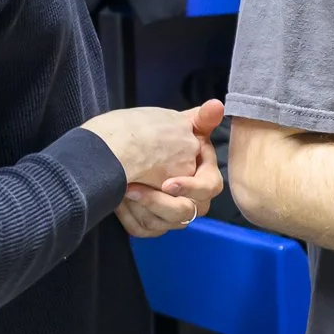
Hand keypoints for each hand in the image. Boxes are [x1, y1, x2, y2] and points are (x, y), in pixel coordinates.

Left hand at [86, 101, 224, 237]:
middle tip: (133, 188)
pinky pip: (144, 229)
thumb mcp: (180, 125)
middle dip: (158, 202)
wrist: (123, 150)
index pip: (210, 188)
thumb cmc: (156, 137)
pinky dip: (130, 216)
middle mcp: (193, 199)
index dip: (191, 187)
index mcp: (204, 176)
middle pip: (186, 212)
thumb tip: (216, 104)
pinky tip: (117, 201)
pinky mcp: (153, 224)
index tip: (167, 183)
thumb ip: (201, 119)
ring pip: (164, 224)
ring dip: (141, 208)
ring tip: (122, 190)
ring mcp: (172, 215)